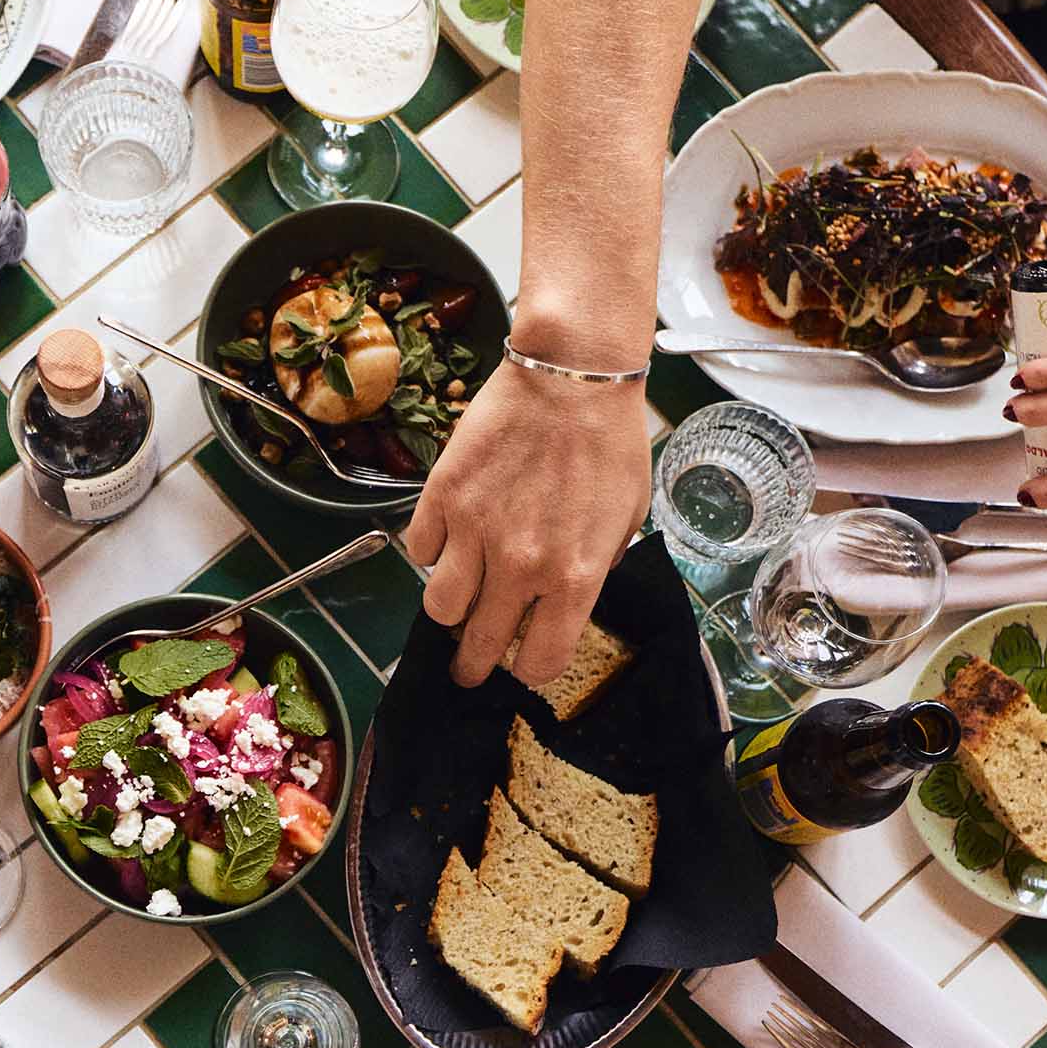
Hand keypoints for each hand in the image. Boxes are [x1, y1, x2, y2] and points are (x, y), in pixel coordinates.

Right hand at [405, 362, 649, 686]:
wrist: (571, 377)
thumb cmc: (609, 443)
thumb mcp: (627, 519)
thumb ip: (594, 568)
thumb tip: (563, 596)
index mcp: (573, 578)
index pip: (541, 662)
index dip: (531, 670)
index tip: (524, 662)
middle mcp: (519, 566)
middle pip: (480, 647)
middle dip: (473, 665)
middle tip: (468, 665)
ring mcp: (475, 533)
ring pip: (439, 608)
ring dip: (449, 610)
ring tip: (458, 598)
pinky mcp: (442, 498)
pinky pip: (419, 550)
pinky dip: (431, 552)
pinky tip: (449, 539)